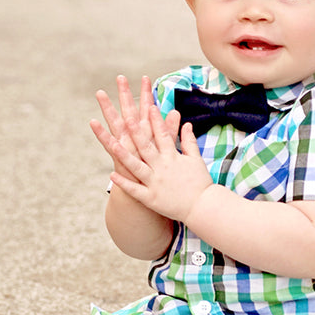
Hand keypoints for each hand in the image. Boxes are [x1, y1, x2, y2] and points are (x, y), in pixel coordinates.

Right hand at [90, 75, 179, 180]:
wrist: (145, 192)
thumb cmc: (156, 171)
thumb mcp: (165, 148)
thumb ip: (170, 131)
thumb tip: (176, 113)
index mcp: (147, 133)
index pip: (147, 109)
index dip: (146, 94)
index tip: (145, 77)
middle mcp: (134, 136)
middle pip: (129, 111)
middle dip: (125, 95)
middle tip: (120, 77)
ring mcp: (125, 145)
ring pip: (116, 122)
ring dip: (108, 108)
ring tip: (100, 94)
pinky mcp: (119, 156)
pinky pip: (109, 143)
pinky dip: (101, 133)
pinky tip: (93, 122)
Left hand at [106, 105, 212, 221]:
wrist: (203, 208)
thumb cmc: (201, 183)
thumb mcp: (196, 159)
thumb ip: (189, 141)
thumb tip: (187, 123)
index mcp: (173, 157)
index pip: (163, 135)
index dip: (156, 120)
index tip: (150, 106)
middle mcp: (163, 168)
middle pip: (147, 147)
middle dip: (136, 131)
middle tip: (127, 116)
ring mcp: (155, 183)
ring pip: (137, 166)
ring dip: (124, 155)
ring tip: (112, 144)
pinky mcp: (151, 198)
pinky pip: (135, 190)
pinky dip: (123, 183)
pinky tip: (112, 175)